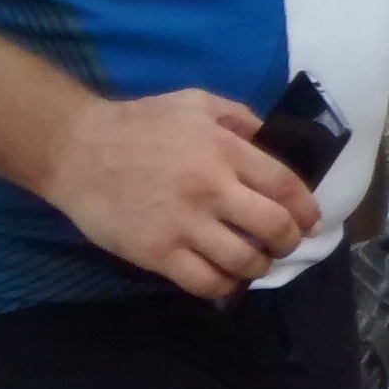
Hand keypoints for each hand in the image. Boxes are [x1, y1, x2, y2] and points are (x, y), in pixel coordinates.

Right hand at [37, 91, 320, 300]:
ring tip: (257, 260)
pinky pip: (202, 282)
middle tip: (286, 243)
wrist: (77, 150)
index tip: (311, 220)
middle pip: (272, 226)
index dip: (306, 208)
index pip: (285, 186)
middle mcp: (211, 190)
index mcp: (226, 151)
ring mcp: (183, 225)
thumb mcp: (197, 103)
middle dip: (289, 240)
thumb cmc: (140, 123)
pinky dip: (224, 285)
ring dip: (259, 265)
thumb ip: (240, 118)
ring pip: (242, 260)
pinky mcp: (155, 253)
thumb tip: (275, 140)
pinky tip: (226, 278)